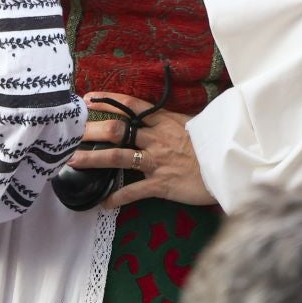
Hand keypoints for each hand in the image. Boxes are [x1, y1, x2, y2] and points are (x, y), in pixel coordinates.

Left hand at [67, 91, 215, 209]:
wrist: (231, 166)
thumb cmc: (215, 145)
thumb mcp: (194, 126)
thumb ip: (174, 123)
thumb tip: (160, 120)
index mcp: (165, 121)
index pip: (132, 105)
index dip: (109, 100)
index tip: (89, 98)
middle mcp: (156, 138)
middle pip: (117, 129)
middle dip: (91, 130)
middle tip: (70, 132)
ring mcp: (157, 161)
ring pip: (118, 157)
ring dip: (93, 159)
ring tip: (73, 161)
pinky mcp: (160, 184)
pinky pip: (133, 192)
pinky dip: (117, 198)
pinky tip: (103, 204)